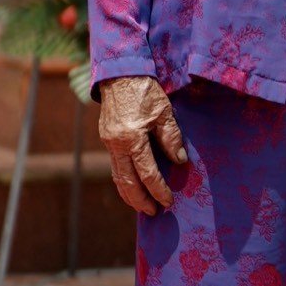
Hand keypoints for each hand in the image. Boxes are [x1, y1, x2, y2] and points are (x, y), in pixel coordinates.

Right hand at [99, 74, 187, 213]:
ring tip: (142, 205)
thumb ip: (171, 137)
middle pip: (127, 183)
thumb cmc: (145, 89)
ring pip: (117, 177)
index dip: (159, 190)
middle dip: (141, 201)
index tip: (169, 201)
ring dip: (129, 194)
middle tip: (154, 212)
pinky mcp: (106, 138)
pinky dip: (123, 180)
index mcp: (132, 138)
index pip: (147, 174)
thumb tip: (179, 161)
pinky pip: (115, 166)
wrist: (120, 72)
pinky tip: (131, 185)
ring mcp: (109, 142)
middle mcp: (117, 144)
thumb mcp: (164, 111)